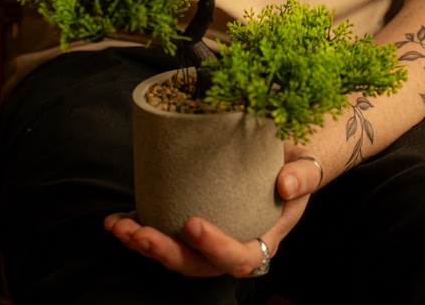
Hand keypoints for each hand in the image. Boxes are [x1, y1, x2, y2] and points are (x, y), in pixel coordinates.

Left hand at [104, 155, 322, 277]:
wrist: (285, 159)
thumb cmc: (295, 164)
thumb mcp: (307, 166)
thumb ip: (302, 176)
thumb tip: (285, 184)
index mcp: (263, 238)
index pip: (240, 257)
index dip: (215, 247)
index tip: (192, 223)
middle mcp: (233, 246)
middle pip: (198, 266)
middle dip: (165, 253)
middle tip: (140, 233)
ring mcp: (210, 240)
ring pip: (175, 256)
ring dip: (144, 244)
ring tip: (119, 228)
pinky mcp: (191, 226)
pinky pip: (165, 236)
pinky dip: (139, 229)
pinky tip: (117, 220)